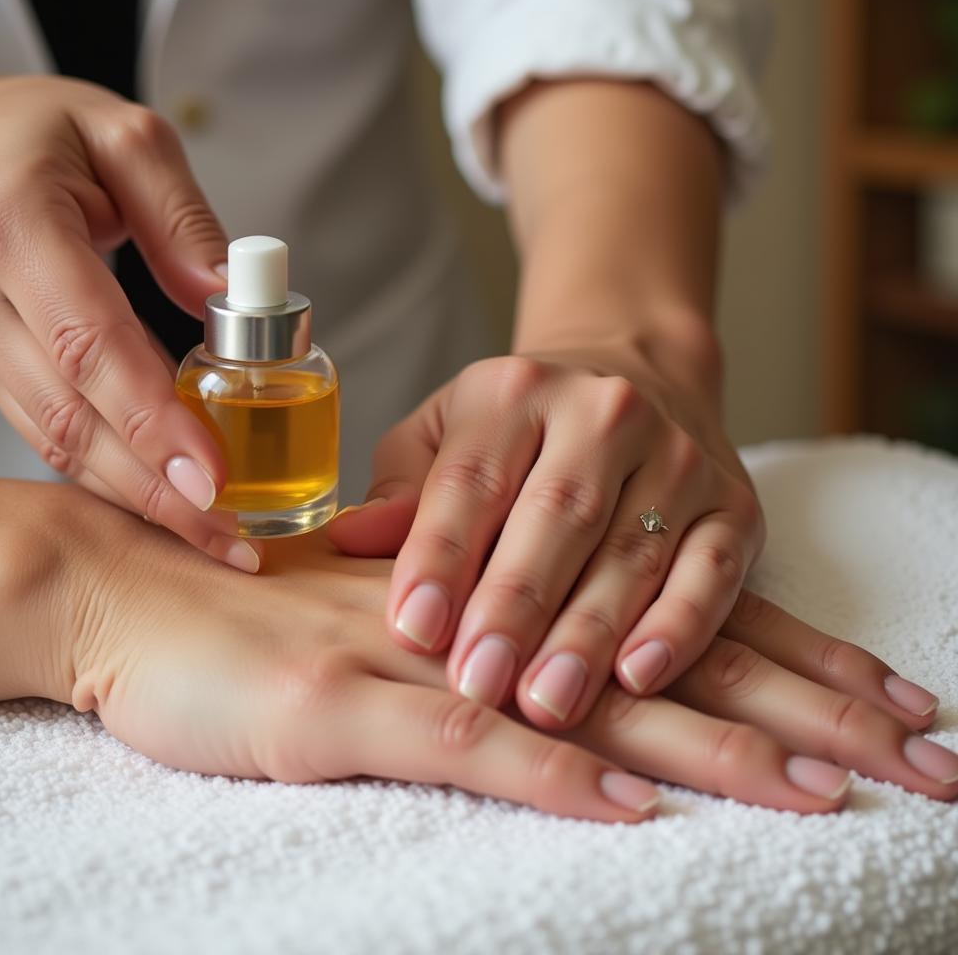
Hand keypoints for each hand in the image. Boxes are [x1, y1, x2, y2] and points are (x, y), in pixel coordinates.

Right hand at [0, 60, 257, 572]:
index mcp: (14, 225)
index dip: (153, 421)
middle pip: (72, 417)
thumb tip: (234, 300)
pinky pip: (47, 432)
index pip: (90, 344)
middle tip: (230, 540)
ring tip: (211, 536)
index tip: (214, 477)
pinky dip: (107, 475)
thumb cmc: (41, 133)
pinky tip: (162, 500)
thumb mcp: (127, 140)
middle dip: (156, 490)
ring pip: (55, 441)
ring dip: (136, 498)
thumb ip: (185, 219)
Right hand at [4, 479, 953, 820]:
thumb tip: (555, 654)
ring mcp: (416, 658)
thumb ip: (482, 624)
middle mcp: (485, 617)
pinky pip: (463, 744)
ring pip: (589, 705)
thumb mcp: (390, 607)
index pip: (672, 627)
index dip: (784, 662)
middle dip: (801, 711)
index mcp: (511, 596)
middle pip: (666, 667)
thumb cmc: (260, 609)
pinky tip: (633, 810)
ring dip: (710, 747)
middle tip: (918, 755)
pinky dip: (552, 777)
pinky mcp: (340, 705)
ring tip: (824, 791)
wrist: (142, 582)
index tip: (886, 703)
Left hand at [328, 346, 764, 729]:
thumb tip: (349, 541)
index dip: (442, 555)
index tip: (414, 628)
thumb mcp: (446, 436)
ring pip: (631, 551)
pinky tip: (639, 676)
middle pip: (557, 516)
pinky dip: (679, 626)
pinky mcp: (733, 503)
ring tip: (546, 702)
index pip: (472, 478)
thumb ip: (403, 490)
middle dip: (516, 607)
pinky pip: (712, 571)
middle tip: (480, 685)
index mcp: (516, 391)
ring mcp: (677, 456)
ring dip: (588, 634)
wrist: (631, 381)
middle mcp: (603, 412)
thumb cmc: (516, 431)